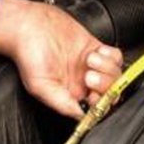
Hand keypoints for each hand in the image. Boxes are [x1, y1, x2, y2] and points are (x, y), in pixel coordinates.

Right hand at [0, 0, 122, 117]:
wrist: (29, 26)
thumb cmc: (28, 55)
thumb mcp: (39, 86)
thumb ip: (62, 104)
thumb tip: (81, 117)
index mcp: (70, 95)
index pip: (96, 109)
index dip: (100, 105)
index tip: (93, 97)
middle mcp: (82, 83)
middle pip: (110, 92)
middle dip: (106, 86)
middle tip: (89, 76)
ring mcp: (90, 66)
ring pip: (115, 75)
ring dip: (108, 69)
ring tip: (89, 60)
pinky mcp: (94, 48)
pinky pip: (115, 57)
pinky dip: (111, 56)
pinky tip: (96, 52)